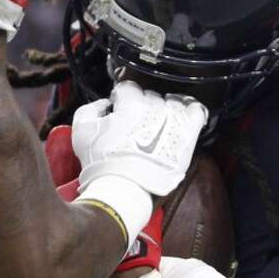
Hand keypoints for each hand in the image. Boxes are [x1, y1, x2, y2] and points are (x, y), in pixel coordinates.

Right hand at [72, 81, 207, 195]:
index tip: (119, 109)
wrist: (123, 189)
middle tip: (134, 124)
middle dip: (141, 106)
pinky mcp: (188, 136)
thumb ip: (92, 108)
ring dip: (164, 108)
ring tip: (157, 123)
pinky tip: (182, 119)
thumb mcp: (82, 130)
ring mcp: (174, 122)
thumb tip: (105, 104)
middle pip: (150, 96)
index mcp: (131, 103)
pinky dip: (190, 111)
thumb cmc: (102, 163)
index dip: (121, 98)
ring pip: (173, 101)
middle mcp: (155, 108)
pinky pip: (196, 112)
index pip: (128, 88)